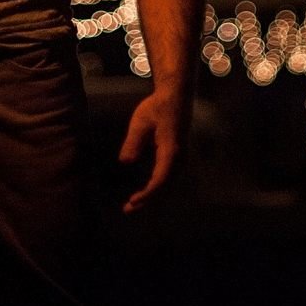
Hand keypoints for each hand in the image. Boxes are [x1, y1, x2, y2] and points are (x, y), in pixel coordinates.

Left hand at [117, 87, 189, 213]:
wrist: (176, 96)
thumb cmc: (158, 107)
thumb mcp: (140, 122)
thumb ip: (133, 142)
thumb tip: (125, 162)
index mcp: (171, 150)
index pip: (161, 179)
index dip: (148, 194)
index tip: (133, 201)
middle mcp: (180, 157)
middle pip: (165, 186)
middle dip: (148, 199)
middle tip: (128, 209)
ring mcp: (181, 157)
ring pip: (168, 183)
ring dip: (152, 195)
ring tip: (133, 204)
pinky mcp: (178, 156)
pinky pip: (168, 177)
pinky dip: (157, 187)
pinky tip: (144, 191)